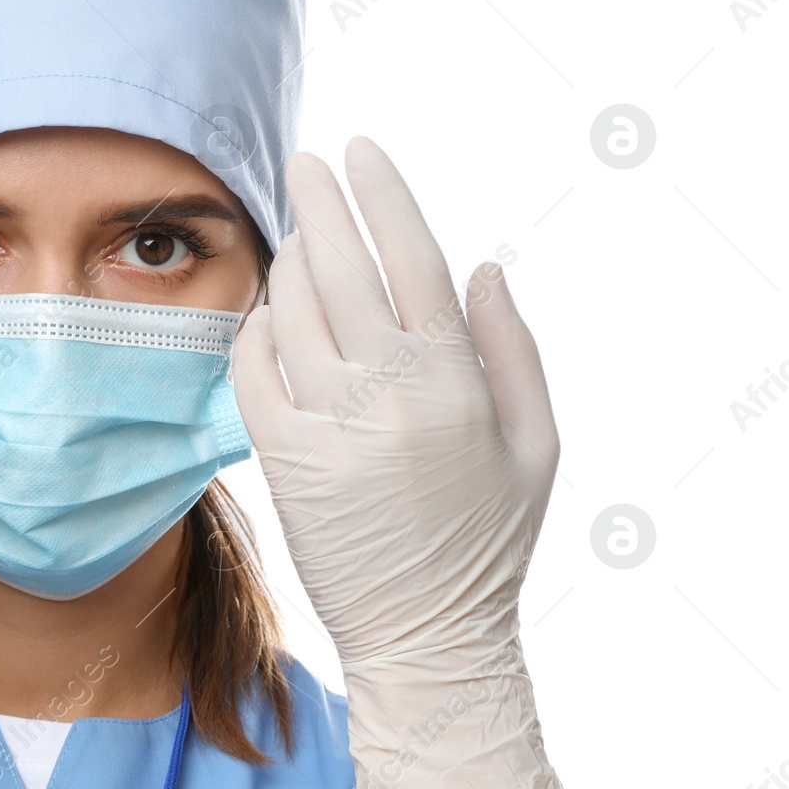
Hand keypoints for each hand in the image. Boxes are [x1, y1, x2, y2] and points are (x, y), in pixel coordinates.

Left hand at [231, 137, 567, 788]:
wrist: (427, 637)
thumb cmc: (487, 540)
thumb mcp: (535, 445)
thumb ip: (513, 348)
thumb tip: (480, 263)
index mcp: (457, 381)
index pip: (414, 258)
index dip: (384, 195)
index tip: (362, 150)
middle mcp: (389, 393)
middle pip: (343, 268)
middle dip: (321, 201)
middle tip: (305, 161)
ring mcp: (330, 426)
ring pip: (293, 312)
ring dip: (290, 264)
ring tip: (298, 240)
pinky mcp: (283, 461)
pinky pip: (252, 372)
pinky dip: (253, 332)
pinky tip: (265, 316)